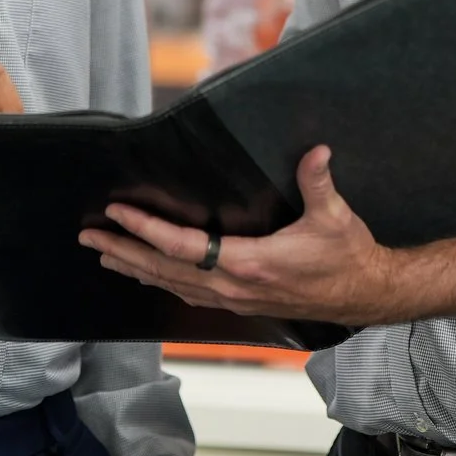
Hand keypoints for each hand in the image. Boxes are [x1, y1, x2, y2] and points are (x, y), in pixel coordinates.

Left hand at [82, 148, 418, 327]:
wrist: (366, 294)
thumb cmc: (348, 257)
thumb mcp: (334, 217)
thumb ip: (318, 182)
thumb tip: (315, 152)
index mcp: (248, 263)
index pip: (182, 246)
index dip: (146, 228)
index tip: (117, 212)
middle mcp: (234, 286)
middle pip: (164, 269)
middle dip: (124, 251)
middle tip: (89, 236)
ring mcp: (235, 298)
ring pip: (172, 285)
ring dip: (136, 268)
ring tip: (106, 255)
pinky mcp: (242, 302)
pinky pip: (190, 293)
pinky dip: (163, 282)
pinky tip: (149, 275)